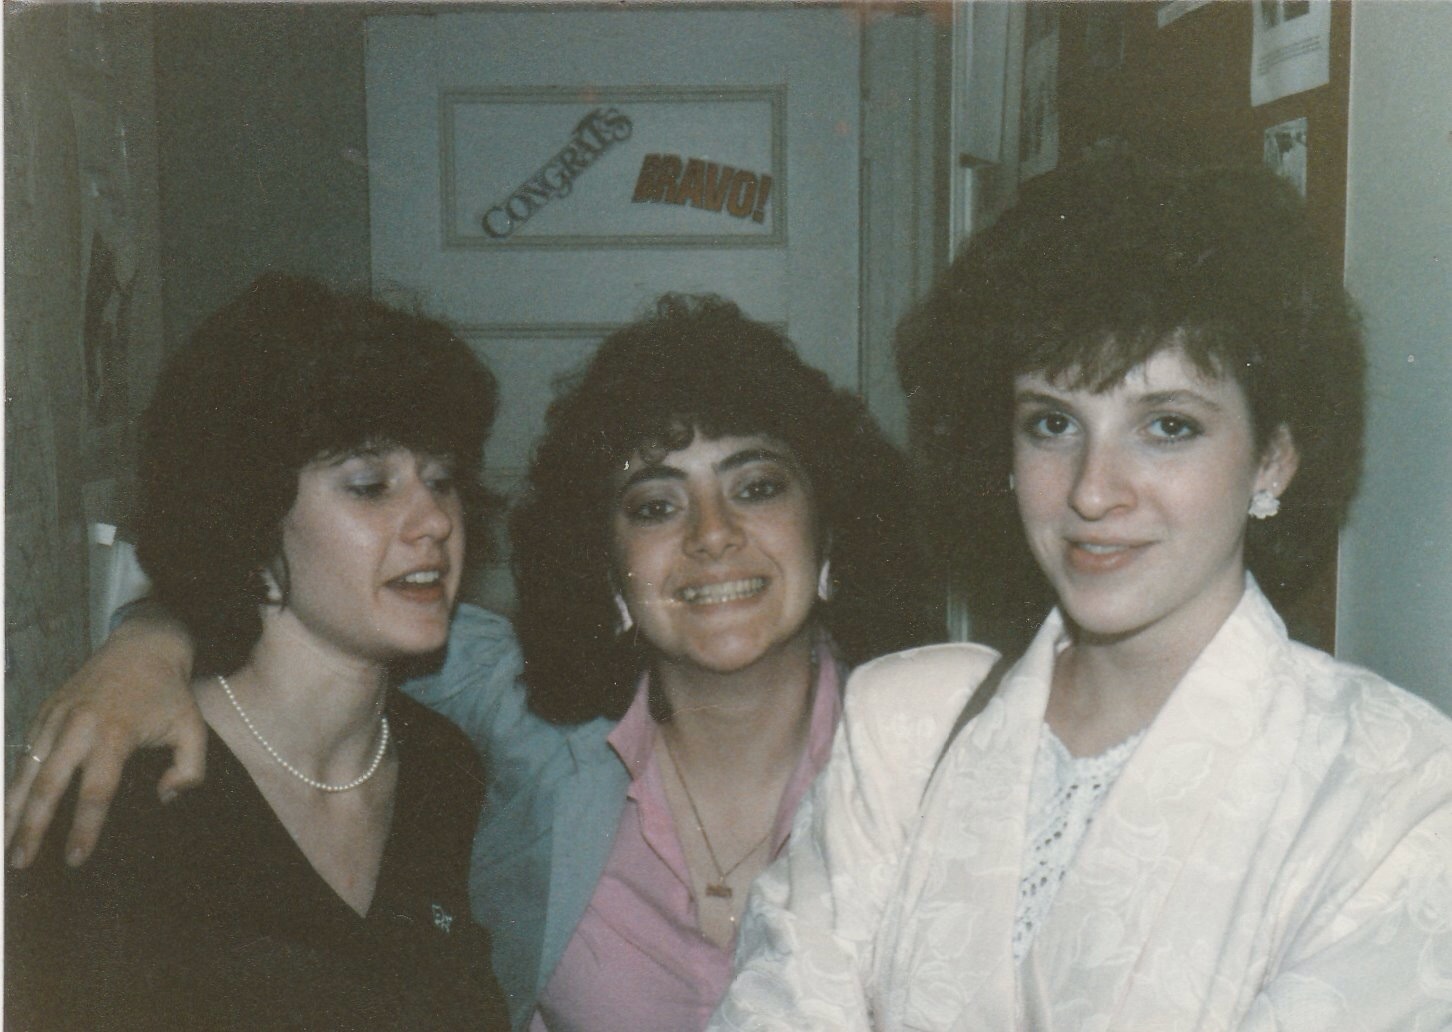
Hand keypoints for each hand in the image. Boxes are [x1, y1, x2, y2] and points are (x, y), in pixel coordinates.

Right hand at [5, 612, 205, 867]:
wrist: (144, 643)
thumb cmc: (171, 692)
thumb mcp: (193, 728)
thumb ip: (190, 769)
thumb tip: (164, 799)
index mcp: (115, 734)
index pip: (95, 791)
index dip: (84, 828)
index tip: (75, 859)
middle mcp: (79, 726)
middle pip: (47, 786)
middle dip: (31, 827)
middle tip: (20, 863)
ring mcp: (56, 717)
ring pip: (25, 770)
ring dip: (11, 809)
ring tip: (2, 845)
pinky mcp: (45, 711)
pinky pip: (23, 753)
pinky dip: (12, 783)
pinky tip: (7, 810)